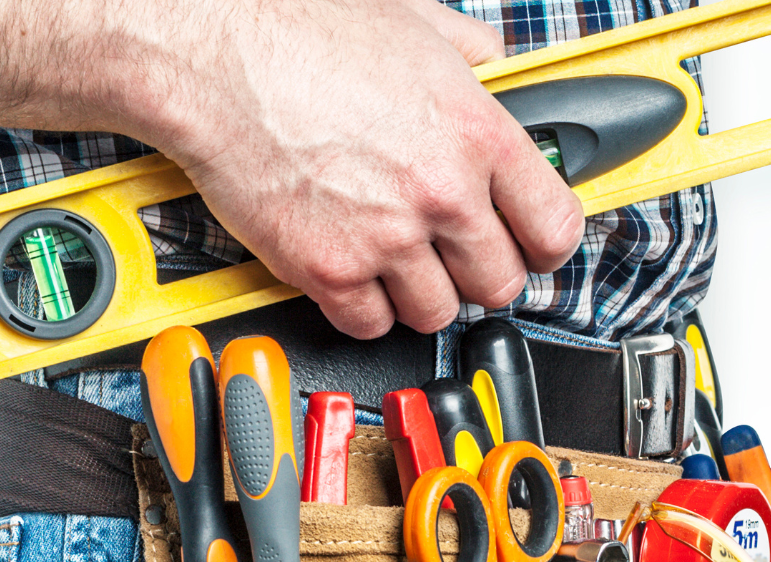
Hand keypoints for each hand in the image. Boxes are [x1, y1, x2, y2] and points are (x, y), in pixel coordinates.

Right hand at [136, 0, 584, 337]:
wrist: (217, 53)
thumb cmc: (300, 28)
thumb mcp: (414, 21)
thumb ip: (470, 54)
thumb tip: (495, 68)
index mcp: (475, 132)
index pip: (553, 225)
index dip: (546, 244)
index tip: (533, 246)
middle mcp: (441, 193)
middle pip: (499, 283)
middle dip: (479, 274)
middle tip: (455, 256)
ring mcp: (385, 239)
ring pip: (436, 313)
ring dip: (420, 295)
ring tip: (396, 262)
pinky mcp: (328, 270)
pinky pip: (369, 323)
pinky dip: (362, 308)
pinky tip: (350, 271)